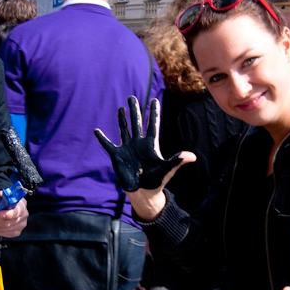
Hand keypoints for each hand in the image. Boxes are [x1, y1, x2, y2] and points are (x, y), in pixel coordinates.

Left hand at [0, 192, 27, 237]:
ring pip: (1, 229)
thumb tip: (0, 194)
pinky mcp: (14, 233)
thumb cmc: (5, 201)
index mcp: (22, 206)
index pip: (17, 213)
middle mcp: (23, 217)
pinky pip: (0, 233)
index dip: (7, 214)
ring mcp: (20, 226)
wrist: (8, 207)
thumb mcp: (2, 196)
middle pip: (7, 223)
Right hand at [95, 96, 194, 220]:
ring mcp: (127, 148)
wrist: (143, 192)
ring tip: (121, 108)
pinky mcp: (117, 156)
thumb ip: (177, 161)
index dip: (153, 113)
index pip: (152, 125)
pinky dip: (102, 139)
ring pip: (124, 130)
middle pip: (136, 123)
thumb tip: (192, 156)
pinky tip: (97, 131)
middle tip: (132, 97)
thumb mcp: (167, 170)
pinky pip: (108, 145)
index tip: (154, 100)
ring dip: (122, 119)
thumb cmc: (157, 181)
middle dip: (135, 110)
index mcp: (151, 145)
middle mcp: (138, 143)